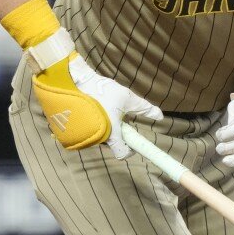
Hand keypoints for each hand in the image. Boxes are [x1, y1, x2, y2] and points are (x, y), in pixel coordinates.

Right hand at [33, 54, 162, 158]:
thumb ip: (144, 109)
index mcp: (111, 135)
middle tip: (118, 119)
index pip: (122, 154)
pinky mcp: (73, 131)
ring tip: (105, 112)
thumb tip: (160, 116)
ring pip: (100, 138)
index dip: (130, 150)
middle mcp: (96, 139)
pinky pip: (88, 134)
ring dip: (105, 130)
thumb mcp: (127, 98)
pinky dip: (93, 126)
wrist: (75, 81)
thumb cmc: (102, 90)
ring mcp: (83, 137)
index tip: (133, 141)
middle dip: (117, 135)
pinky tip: (94, 113)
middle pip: (111, 145)